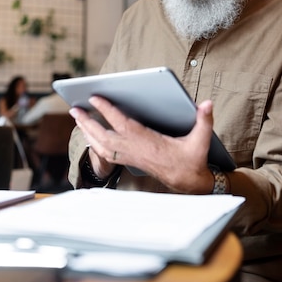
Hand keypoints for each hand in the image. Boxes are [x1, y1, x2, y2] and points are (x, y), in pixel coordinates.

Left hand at [69, 97, 214, 193]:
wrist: (189, 184)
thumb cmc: (193, 160)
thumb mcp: (201, 140)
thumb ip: (204, 120)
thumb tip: (207, 103)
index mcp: (148, 142)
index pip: (123, 123)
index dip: (108, 110)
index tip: (95, 98)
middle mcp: (135, 150)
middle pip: (104, 136)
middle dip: (87, 122)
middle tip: (74, 108)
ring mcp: (131, 157)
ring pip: (102, 146)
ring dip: (87, 132)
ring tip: (77, 118)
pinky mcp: (131, 161)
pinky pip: (106, 153)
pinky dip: (94, 143)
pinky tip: (89, 135)